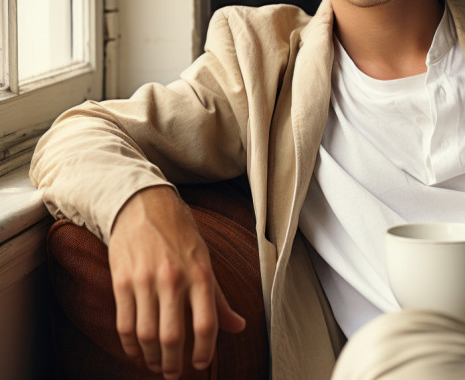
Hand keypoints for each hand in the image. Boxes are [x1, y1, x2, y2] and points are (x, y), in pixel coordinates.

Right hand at [108, 186, 245, 378]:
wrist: (144, 205)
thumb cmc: (180, 234)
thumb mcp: (205, 260)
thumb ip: (219, 298)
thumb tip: (238, 326)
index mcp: (200, 274)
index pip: (207, 323)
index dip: (205, 350)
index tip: (201, 364)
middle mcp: (174, 279)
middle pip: (173, 336)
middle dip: (173, 363)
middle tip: (174, 374)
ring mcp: (145, 281)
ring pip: (147, 334)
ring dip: (152, 358)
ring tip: (157, 365)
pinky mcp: (122, 281)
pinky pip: (124, 323)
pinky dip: (130, 345)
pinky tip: (137, 351)